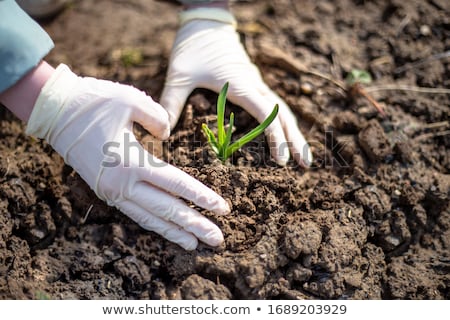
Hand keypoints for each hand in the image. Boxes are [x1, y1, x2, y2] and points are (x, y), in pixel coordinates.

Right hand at [26, 64, 229, 249]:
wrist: (54, 111)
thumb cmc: (94, 102)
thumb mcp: (131, 100)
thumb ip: (159, 117)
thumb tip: (168, 135)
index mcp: (132, 162)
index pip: (176, 185)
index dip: (201, 197)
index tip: (223, 209)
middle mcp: (123, 184)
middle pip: (166, 210)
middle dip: (194, 225)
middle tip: (218, 239)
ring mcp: (112, 191)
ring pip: (149, 218)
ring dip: (174, 232)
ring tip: (194, 244)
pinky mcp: (106, 191)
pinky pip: (135, 212)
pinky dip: (153, 223)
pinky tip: (166, 229)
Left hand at [160, 9, 311, 166]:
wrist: (207, 20)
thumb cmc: (193, 45)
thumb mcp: (179, 74)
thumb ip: (171, 102)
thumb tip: (163, 133)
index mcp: (240, 84)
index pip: (266, 114)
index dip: (276, 138)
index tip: (283, 160)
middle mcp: (253, 84)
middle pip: (282, 114)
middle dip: (295, 140)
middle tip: (306, 164)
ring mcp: (256, 82)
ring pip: (282, 109)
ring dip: (294, 131)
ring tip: (303, 155)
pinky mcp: (253, 80)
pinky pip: (274, 103)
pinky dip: (283, 121)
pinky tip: (286, 132)